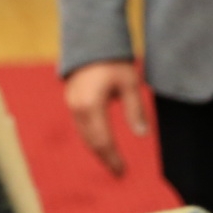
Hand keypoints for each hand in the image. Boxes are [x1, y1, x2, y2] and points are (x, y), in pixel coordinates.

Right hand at [64, 60, 148, 176]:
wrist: (91, 41)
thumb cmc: (113, 61)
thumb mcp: (129, 83)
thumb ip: (135, 110)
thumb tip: (141, 134)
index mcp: (91, 106)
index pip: (103, 141)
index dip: (113, 158)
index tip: (122, 171)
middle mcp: (77, 108)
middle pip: (91, 142)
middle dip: (105, 158)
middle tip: (118, 172)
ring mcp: (71, 105)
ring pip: (84, 136)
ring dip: (97, 150)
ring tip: (111, 161)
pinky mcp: (71, 101)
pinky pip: (80, 126)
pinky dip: (91, 138)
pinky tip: (101, 143)